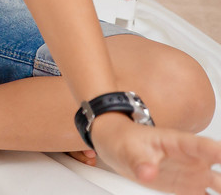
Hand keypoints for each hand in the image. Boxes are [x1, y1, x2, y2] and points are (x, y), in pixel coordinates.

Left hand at [90, 113, 220, 193]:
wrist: (117, 144)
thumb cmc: (126, 140)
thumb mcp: (129, 148)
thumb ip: (139, 161)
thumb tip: (147, 173)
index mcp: (180, 143)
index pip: (203, 147)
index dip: (217, 152)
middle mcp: (192, 158)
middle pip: (219, 171)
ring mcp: (193, 173)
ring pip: (218, 185)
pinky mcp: (188, 187)